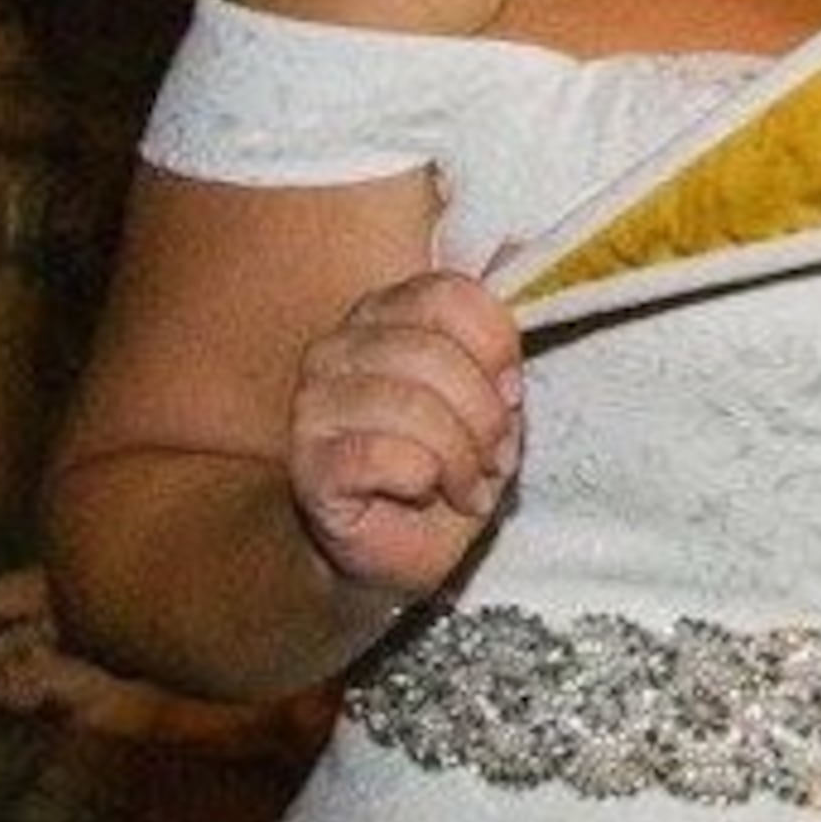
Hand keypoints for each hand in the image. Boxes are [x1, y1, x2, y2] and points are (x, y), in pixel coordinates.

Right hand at [287, 269, 523, 599]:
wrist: (398, 547)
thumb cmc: (446, 467)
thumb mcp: (490, 398)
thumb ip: (498, 346)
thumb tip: (513, 274)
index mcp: (385, 315)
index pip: (449, 295)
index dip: (496, 347)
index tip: (510, 392)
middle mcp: (339, 348)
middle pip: (434, 353)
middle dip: (484, 414)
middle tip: (495, 455)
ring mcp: (314, 405)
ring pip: (411, 404)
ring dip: (461, 455)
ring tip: (468, 483)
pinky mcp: (307, 464)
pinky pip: (382, 454)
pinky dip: (425, 478)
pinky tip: (425, 492)